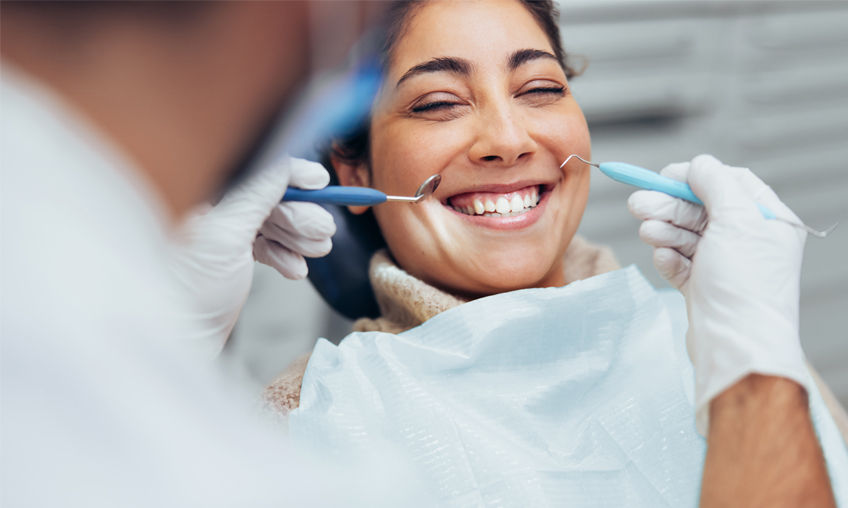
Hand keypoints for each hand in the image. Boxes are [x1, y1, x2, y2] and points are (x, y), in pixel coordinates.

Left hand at [169, 156, 334, 357]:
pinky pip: (268, 248)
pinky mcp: (232, 261)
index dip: (292, 177)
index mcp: (204, 196)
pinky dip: (285, 257)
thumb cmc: (187, 292)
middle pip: (270, 200)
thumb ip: (256, 194)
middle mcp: (213, 212)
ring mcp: (223, 237)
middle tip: (323, 231)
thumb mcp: (226, 234)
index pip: (256, 173)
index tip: (320, 182)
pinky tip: (295, 269)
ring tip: (317, 250)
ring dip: (299, 238)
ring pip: (273, 225)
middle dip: (301, 216)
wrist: (179, 340)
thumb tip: (285, 165)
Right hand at [627, 154, 809, 433]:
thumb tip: (699, 165)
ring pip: (687, 236)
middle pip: (702, 209)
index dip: (696, 177)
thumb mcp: (736, 220)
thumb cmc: (745, 288)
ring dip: (665, 229)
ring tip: (647, 230)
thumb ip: (715, 184)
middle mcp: (749, 242)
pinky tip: (663, 257)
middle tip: (638, 203)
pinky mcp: (704, 288)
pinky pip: (681, 263)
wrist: (736, 348)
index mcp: (769, 222)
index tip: (664, 176)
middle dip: (669, 205)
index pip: (730, 183)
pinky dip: (669, 258)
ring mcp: (725, 266)